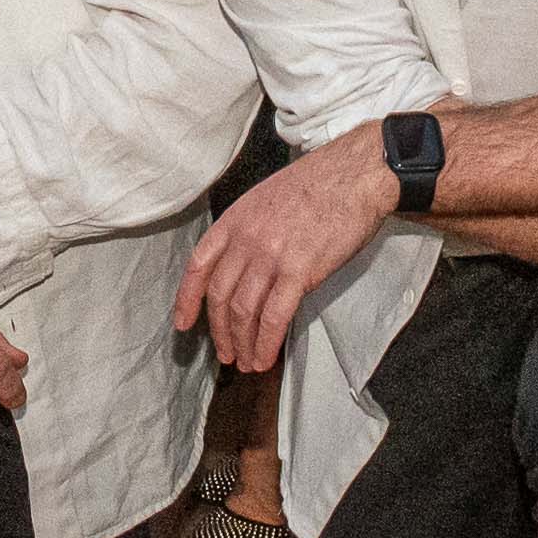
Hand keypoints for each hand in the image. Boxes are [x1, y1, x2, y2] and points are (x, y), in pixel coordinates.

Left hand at [173, 134, 401, 375]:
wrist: (355, 175)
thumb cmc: (318, 184)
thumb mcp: (267, 199)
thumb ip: (249, 232)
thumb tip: (246, 268)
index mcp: (235, 219)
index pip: (198, 266)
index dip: (187, 299)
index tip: (182, 323)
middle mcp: (246, 239)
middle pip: (220, 296)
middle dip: (219, 332)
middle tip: (225, 354)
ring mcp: (270, 256)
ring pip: (244, 311)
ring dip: (242, 343)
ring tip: (247, 362)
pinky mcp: (299, 271)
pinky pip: (274, 316)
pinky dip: (266, 342)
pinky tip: (265, 357)